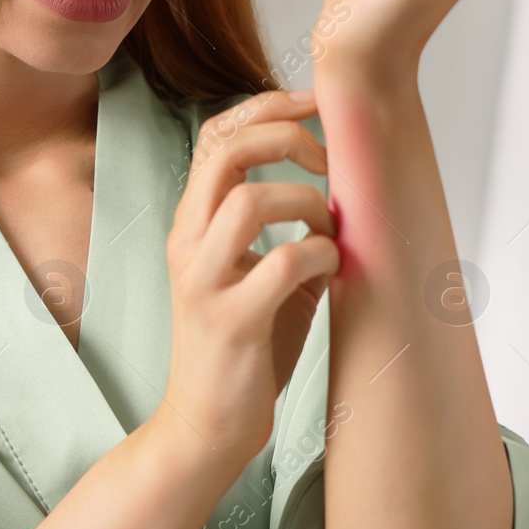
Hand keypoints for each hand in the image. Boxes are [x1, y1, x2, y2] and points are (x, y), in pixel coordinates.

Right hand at [160, 90, 338, 463]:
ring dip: (307, 203)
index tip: (316, 103)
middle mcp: (187, 242)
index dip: (267, 106)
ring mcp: (203, 280)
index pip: (215, 136)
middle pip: (227, 150)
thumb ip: (282, 229)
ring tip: (328, 229)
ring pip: (250, 199)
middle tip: (327, 161)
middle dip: (289, 137)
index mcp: (191, 224)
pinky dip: (319, 255)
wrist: (204, 425)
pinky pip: (282, 262)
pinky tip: (328, 271)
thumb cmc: (241, 349)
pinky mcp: (230, 320)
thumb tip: (341, 189)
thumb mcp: (254, 273)